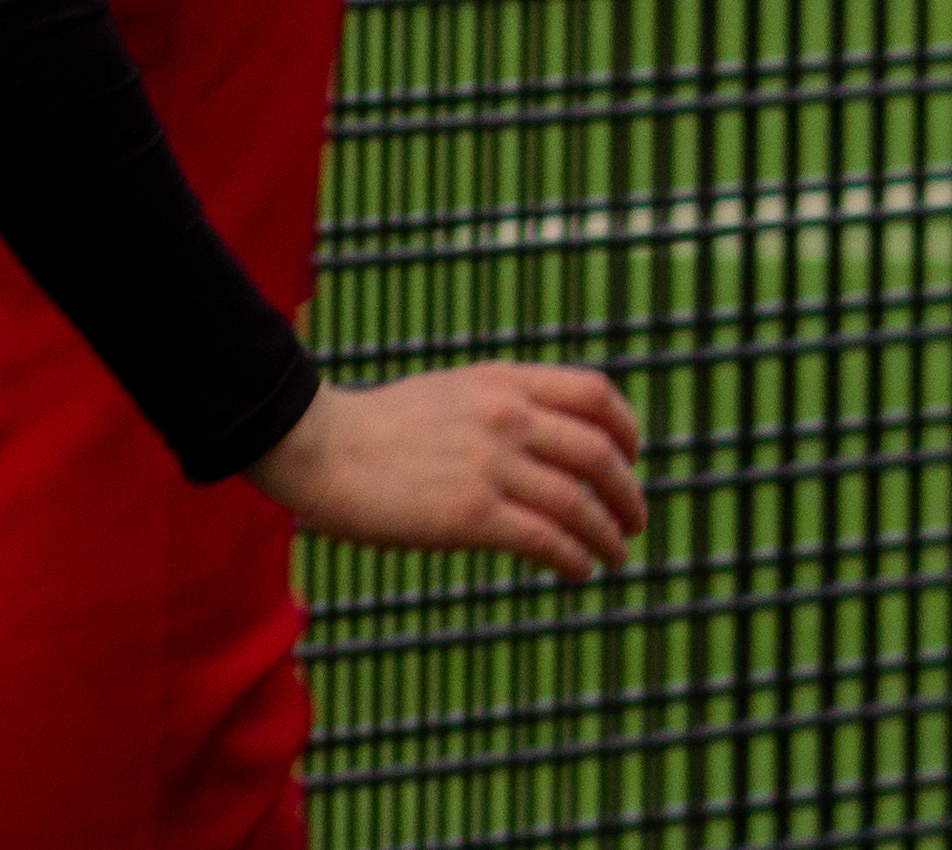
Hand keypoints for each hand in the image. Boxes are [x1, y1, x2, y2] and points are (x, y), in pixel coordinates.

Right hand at [245, 362, 647, 582]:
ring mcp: (492, 466)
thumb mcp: (455, 392)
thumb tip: (549, 439)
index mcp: (506, 382)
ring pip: (578, 503)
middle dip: (626, 491)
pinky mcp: (470, 516)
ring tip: (615, 554)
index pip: (596, 394)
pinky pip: (545, 539)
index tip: (632, 456)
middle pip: (599, 453)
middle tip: (634, 519)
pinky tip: (580, 569)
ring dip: (607, 534)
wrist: (317, 446)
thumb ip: (505, 406)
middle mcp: (509, 418)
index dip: (627, 428)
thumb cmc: (377, 426)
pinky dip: (574, 556)